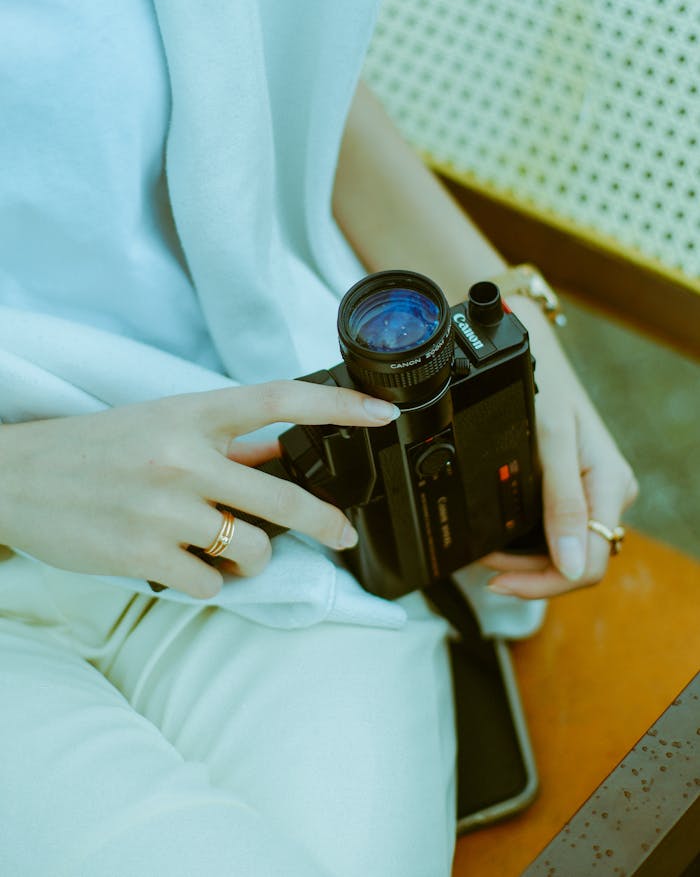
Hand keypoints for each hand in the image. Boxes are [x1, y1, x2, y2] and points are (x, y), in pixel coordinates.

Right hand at [0, 382, 398, 598]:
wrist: (18, 476)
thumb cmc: (94, 449)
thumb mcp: (161, 425)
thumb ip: (222, 442)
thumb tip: (279, 456)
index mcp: (191, 413)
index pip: (280, 400)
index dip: (339, 406)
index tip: (382, 412)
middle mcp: (182, 457)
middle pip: (283, 498)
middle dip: (326, 523)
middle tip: (342, 535)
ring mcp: (164, 508)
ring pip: (251, 551)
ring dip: (252, 561)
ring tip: (226, 552)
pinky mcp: (142, 554)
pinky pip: (208, 584)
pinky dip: (209, 583)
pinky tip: (186, 566)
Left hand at [482, 298, 638, 598]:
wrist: (526, 342)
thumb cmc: (541, 380)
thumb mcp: (550, 439)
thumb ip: (562, 503)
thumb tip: (571, 564)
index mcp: (609, 484)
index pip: (590, 562)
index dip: (545, 583)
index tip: (499, 581)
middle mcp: (605, 491)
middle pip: (575, 561)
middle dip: (528, 573)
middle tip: (483, 565)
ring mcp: (588, 490)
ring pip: (562, 549)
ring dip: (523, 559)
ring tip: (485, 551)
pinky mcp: (570, 485)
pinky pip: (553, 528)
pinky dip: (523, 539)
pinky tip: (498, 536)